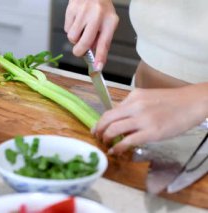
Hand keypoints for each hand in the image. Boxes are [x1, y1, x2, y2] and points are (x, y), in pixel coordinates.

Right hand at [64, 0, 118, 69]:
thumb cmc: (101, 8)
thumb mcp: (107, 22)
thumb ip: (101, 40)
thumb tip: (93, 56)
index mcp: (109, 20)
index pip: (104, 43)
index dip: (100, 57)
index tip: (97, 68)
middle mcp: (97, 15)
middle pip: (84, 43)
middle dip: (80, 51)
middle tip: (80, 50)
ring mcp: (83, 12)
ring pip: (72, 37)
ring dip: (75, 38)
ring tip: (81, 28)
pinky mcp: (72, 9)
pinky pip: (67, 29)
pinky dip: (70, 28)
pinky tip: (77, 20)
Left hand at [93, 85, 207, 154]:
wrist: (192, 103)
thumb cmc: (172, 102)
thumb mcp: (148, 98)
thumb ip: (132, 107)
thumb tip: (120, 121)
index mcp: (133, 97)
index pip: (110, 111)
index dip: (101, 122)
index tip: (97, 129)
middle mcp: (135, 106)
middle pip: (107, 119)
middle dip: (99, 130)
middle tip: (98, 137)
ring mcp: (143, 119)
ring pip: (114, 129)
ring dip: (106, 138)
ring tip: (106, 144)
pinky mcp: (152, 132)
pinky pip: (128, 141)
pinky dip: (117, 147)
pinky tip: (115, 151)